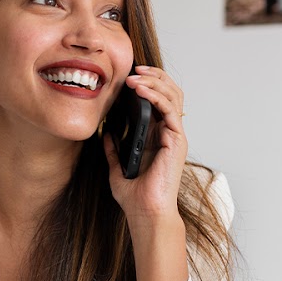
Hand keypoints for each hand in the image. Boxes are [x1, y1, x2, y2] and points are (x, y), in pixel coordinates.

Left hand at [104, 65, 187, 227]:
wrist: (145, 212)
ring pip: (173, 96)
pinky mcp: (177, 141)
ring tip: (135, 76)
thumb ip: (113, 149)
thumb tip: (105, 133)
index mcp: (157, 137)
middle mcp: (169, 134)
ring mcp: (175, 136)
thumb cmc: (135, 195)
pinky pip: (170, 110)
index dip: (149, 83)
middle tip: (135, 68)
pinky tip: (141, 90)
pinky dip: (156, 96)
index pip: (159, 100)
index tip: (129, 75)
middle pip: (170, 92)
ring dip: (154, 81)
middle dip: (155, 76)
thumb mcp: (116, 168)